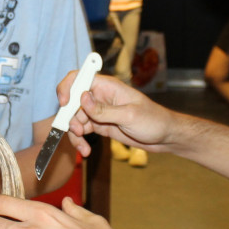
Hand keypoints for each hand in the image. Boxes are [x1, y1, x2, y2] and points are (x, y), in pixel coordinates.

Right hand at [60, 72, 176, 156]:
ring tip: (83, 146)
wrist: (164, 137)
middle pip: (72, 101)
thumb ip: (104, 110)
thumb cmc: (153, 120)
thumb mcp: (129, 116)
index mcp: (107, 86)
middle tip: (77, 131)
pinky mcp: (100, 125)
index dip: (67, 87)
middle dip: (69, 117)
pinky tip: (85, 150)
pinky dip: (80, 140)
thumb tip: (82, 97)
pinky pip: (82, 130)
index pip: (79, 78)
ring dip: (74, 133)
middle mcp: (99, 96)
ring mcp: (98, 111)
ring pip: (75, 118)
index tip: (64, 103)